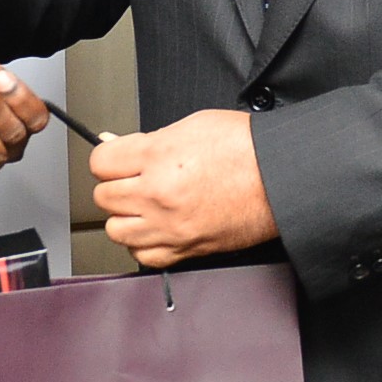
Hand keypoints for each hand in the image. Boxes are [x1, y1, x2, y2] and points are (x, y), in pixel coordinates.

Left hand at [92, 108, 276, 268]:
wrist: (281, 179)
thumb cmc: (247, 149)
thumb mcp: (192, 125)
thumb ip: (148, 139)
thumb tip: (117, 145)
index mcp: (159, 157)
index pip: (100, 162)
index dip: (108, 157)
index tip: (117, 158)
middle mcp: (159, 195)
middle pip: (104, 196)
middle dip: (116, 184)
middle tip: (134, 178)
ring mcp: (170, 227)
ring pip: (116, 230)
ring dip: (125, 216)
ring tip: (143, 203)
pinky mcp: (185, 249)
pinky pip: (142, 255)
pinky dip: (143, 243)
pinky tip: (156, 227)